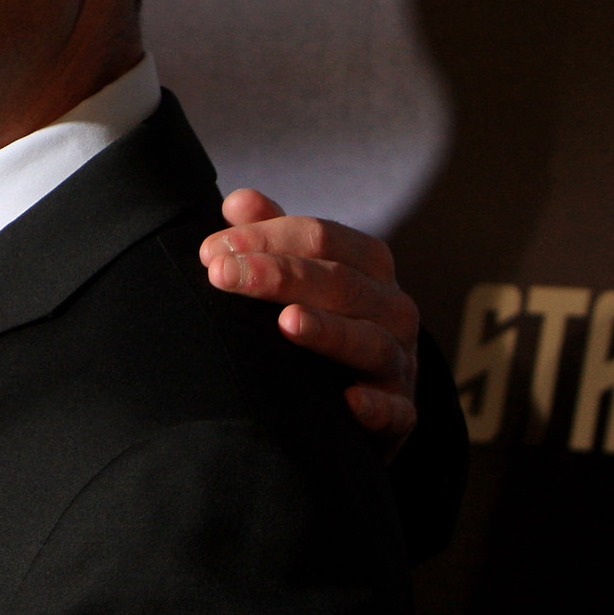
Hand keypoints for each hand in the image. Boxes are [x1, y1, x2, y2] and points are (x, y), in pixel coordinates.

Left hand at [199, 189, 419, 457]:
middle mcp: (391, 307)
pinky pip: (396, 409)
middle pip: (339, 282)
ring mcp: (399, 360)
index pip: (320, 238)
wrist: (371, 386)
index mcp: (368, 264)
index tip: (212, 251)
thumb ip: (271, 234)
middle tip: (222, 275)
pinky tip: (349, 401)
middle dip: (279, 275)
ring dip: (328, 331)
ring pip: (370, 341)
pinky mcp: (401, 411)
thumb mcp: (302, 270)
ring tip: (286, 322)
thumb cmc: (325, 314)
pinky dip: (377, 406)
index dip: (265, 238)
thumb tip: (237, 203)